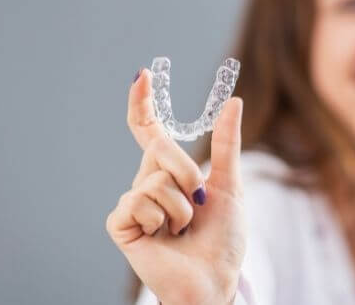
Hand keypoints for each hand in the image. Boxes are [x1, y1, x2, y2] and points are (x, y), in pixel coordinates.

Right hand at [106, 69, 245, 304]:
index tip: (143, 74)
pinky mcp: (121, 223)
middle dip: (188, 173)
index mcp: (170, 172)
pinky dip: (161, 220)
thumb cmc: (222, 239)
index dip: (143, 103)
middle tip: (200, 200)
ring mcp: (133, 203)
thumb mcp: (230, 185)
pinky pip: (139, 202)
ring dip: (181, 207)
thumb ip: (226, 144)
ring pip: (154, 180)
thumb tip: (233, 101)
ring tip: (182, 229)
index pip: (150, 131)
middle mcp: (147, 182)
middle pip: (159, 148)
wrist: (215, 280)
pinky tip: (163, 238)